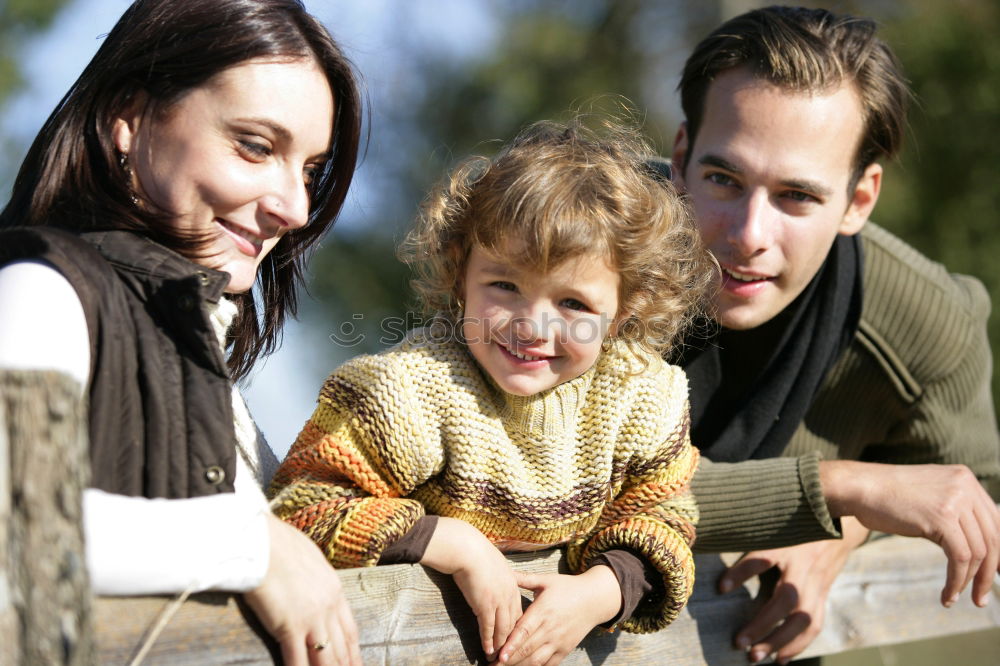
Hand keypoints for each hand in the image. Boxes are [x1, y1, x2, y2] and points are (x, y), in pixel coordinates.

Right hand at [244, 514, 361, 665]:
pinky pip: (297, 659)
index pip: (349, 629)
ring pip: (325, 657)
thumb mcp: (310, 559)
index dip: (353, 651)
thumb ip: (316, 577)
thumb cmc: (279, 544)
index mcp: (335, 590)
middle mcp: (328, 607)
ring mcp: (311, 618)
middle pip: (342, 646)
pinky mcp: (289, 626)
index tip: (356, 663)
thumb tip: (312, 582)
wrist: (262, 543)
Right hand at [420, 517, 522, 659]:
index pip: (518, 611)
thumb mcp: (494, 564)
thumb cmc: (476, 553)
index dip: (516, 627)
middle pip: (514, 623)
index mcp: (513, 584)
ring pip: (503, 629)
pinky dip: (488, 641)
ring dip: (500, 644)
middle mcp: (509, 594)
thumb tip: (494, 579)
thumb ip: (497, 576)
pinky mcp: (485, 605)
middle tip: (509, 653)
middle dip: (511, 640)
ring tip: (498, 657)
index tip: (514, 638)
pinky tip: (487, 649)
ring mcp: (498, 601)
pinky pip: (488, 628)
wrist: (467, 549)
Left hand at [496, 566, 621, 665]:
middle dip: (508, 660)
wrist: (594, 599)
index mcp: (543, 610)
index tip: (499, 653)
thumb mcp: (547, 580)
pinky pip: (549, 664)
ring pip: (536, 660)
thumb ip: (525, 579)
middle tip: (492, 665)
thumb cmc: (568, 587)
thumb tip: (505, 571)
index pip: (525, 631)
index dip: (512, 644)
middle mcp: (551, 628)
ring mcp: (559, 641)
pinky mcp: (565, 649)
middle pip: (527, 649)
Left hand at [719, 518, 868, 664]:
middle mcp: (803, 568)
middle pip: (787, 599)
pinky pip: (814, 625)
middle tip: (739, 643)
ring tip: (757, 657)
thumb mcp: (773, 532)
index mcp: (786, 547)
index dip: (742, 572)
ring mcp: (817, 585)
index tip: (721, 587)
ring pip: (804, 618)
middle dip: (763, 623)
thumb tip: (721, 576)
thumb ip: (751, 548)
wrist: (838, 528)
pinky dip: (798, 645)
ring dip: (781, 642)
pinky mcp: (823, 597)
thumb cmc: (795, 531)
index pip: (762, 559)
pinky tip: (781, 658)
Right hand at [822, 460, 999, 606]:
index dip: (998, 553)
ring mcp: (955, 501)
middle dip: (988, 573)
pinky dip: (956, 581)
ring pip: (978, 552)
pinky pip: (960, 558)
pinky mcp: (942, 518)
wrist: (859, 487)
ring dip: (971, 582)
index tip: (993, 575)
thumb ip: (953, 511)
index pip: (995, 522)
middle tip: (981, 596)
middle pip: (992, 538)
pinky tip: (947, 595)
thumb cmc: (886, 496)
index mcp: (965, 479)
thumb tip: (974, 547)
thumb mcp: (928, 496)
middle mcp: (965, 486)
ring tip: (959, 598)